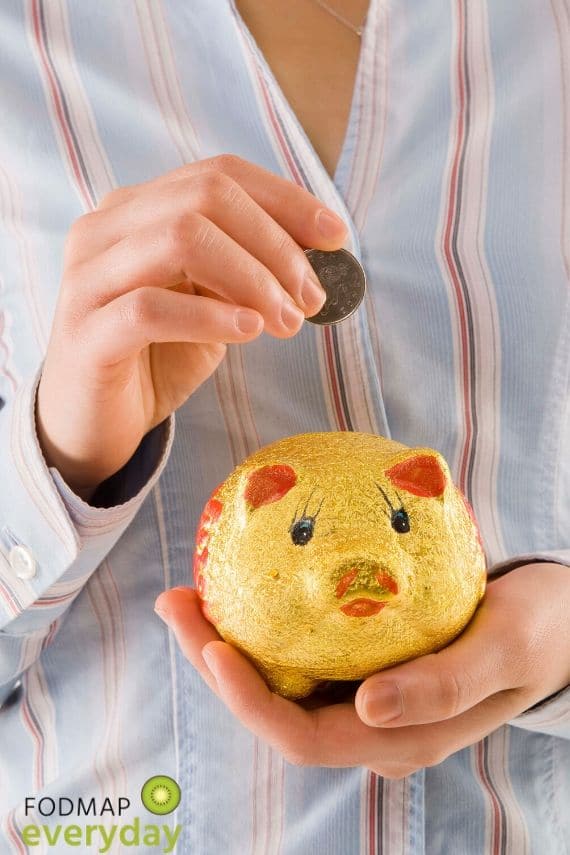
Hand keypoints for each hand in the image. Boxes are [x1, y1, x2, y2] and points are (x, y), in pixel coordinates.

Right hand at [36, 155, 345, 498]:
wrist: (98, 424)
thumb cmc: (157, 358)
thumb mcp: (211, 304)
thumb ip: (246, 271)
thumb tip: (320, 255)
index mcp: (136, 210)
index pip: (217, 175)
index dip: (284, 199)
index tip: (335, 237)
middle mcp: (105, 230)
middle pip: (205, 197)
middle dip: (275, 244)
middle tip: (311, 297)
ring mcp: (89, 278)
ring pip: (181, 239)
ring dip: (252, 278)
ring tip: (288, 322)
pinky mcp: (85, 332)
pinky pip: (151, 308)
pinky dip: (211, 316)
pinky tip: (249, 331)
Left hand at [155, 562, 569, 776]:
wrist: (557, 620)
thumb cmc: (539, 629)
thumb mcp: (506, 647)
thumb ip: (446, 683)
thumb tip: (368, 709)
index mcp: (402, 736)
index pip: (304, 736)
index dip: (248, 701)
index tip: (212, 648)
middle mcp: (373, 724)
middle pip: (274, 709)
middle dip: (217, 664)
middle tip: (177, 603)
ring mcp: (368, 695)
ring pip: (281, 682)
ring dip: (229, 643)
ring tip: (190, 592)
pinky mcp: (367, 662)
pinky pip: (302, 651)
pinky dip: (264, 624)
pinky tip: (244, 586)